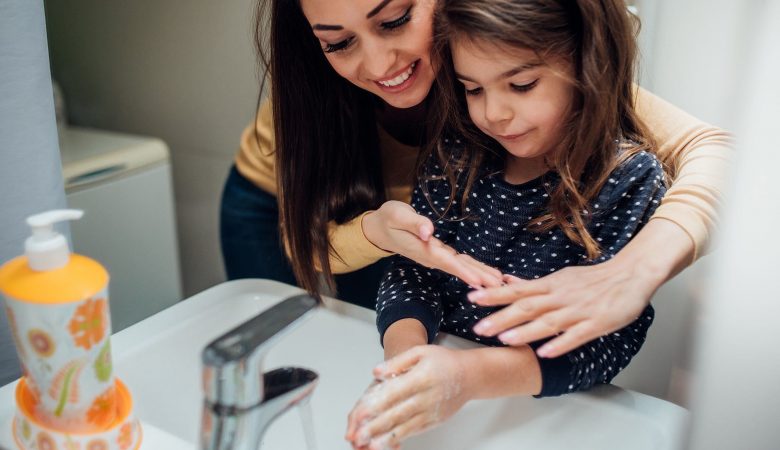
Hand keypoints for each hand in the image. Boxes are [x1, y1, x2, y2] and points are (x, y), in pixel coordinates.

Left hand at [345, 346, 468, 449]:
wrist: (470, 376)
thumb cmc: (445, 362)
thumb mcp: (421, 352)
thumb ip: (397, 362)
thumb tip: (376, 372)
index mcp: (422, 377)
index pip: (394, 393)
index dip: (375, 405)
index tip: (359, 414)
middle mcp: (427, 397)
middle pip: (397, 414)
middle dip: (375, 427)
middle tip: (357, 436)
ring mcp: (431, 412)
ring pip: (404, 427)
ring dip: (384, 437)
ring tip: (368, 445)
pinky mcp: (433, 421)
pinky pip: (413, 432)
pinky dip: (398, 439)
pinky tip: (385, 443)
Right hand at [363, 200, 501, 287]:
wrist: (379, 228)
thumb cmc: (388, 219)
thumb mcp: (397, 216)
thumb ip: (414, 223)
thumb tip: (428, 231)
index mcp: (423, 248)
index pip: (446, 262)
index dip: (463, 271)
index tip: (479, 282)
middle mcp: (430, 256)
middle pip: (458, 268)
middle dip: (478, 277)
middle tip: (498, 287)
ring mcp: (435, 256)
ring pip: (460, 266)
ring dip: (479, 274)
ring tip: (498, 282)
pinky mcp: (438, 253)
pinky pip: (458, 262)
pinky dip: (472, 268)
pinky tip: (484, 274)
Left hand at [468, 257, 660, 357]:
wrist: (631, 274)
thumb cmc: (595, 278)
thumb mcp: (561, 277)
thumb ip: (534, 284)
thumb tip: (507, 281)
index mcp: (551, 285)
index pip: (517, 290)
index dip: (494, 295)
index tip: (472, 298)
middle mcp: (560, 297)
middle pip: (527, 307)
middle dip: (501, 318)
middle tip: (478, 328)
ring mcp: (578, 311)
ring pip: (548, 322)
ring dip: (525, 331)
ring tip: (504, 340)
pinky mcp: (596, 324)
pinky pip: (575, 336)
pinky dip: (560, 344)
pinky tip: (545, 353)